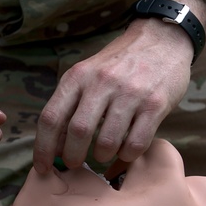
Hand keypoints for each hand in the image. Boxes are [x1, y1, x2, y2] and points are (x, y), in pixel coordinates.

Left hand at [33, 16, 194, 175]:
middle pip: (78, 131)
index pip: (51, 117)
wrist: (162, 39)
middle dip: (72, 156)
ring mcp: (130, 93)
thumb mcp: (89, 72)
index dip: (43, 148)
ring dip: (101, 156)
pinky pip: (135, 143)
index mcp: (79, 76)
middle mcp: (102, 83)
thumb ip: (72, 102)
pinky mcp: (155, 104)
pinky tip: (125, 151)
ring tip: (102, 155)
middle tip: (74, 164)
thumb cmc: (120, 63)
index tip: (42, 167)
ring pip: (107, 141)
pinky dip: (127, 155)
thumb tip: (55, 143)